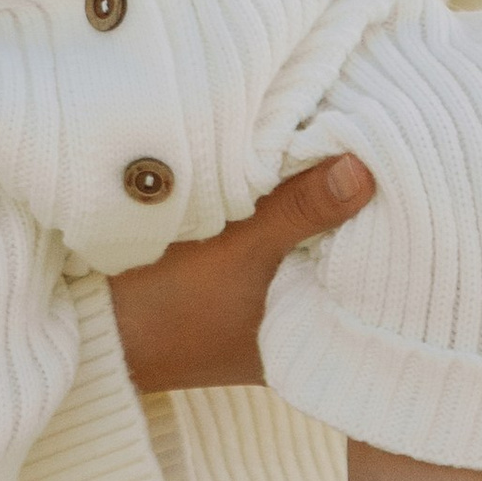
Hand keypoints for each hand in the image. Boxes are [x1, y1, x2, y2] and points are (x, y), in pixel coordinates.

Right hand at [108, 156, 375, 394]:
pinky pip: (275, 241)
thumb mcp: (242, 248)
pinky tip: (280, 177)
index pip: (370, 265)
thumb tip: (365, 168)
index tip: (392, 167)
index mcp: (315, 334)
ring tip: (326, 150)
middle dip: (348, 207)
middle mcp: (298, 323)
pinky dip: (281, 214)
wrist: (89, 327)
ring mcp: (264, 305)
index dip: (382, 218)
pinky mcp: (234, 286)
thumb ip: (301, 209)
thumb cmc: (170, 303)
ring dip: (310, 206)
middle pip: (339, 249)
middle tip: (364, 146)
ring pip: (305, 242)